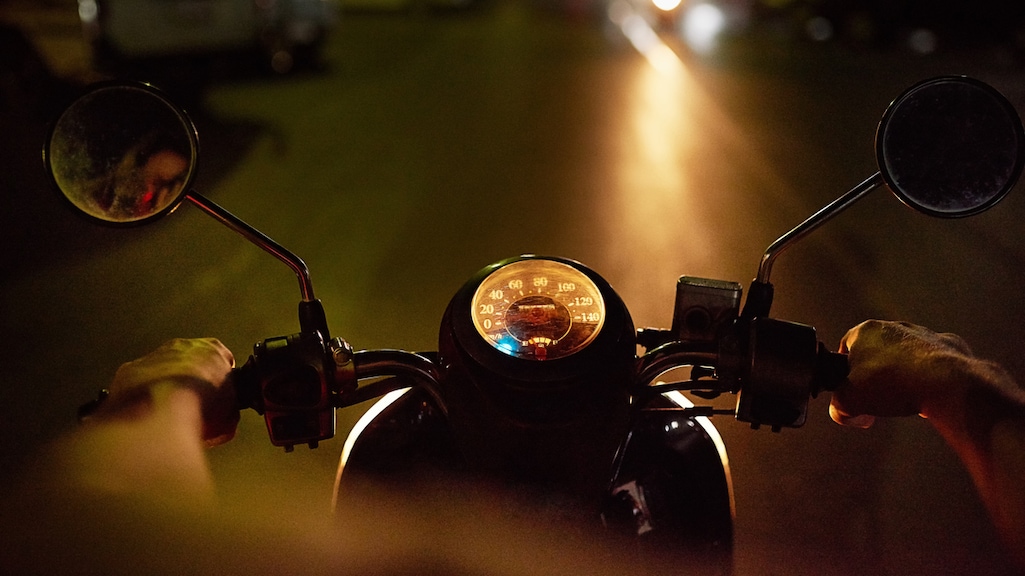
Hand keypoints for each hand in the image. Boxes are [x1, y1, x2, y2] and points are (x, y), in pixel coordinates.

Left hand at [98, 338, 239, 445]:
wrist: (162, 408)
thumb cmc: (203, 406)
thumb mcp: (229, 416)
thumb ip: (227, 411)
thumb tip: (222, 421)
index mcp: (213, 349)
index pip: (223, 361)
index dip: (220, 382)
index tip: (217, 400)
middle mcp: (182, 345)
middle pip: (190, 362)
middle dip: (190, 381)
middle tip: (191, 408)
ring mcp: (153, 356)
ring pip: (161, 370)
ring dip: (164, 387)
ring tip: (165, 415)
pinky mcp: (128, 371)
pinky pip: (137, 383)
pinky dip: (141, 396)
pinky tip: (144, 414)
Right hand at [829, 320, 972, 427]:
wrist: (946, 383)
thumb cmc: (892, 384)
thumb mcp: (849, 402)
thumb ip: (838, 407)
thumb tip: (842, 413)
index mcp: (865, 331)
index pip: (846, 346)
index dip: (845, 370)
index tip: (850, 388)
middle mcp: (894, 326)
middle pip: (876, 350)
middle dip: (875, 372)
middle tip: (876, 397)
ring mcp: (924, 334)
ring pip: (906, 355)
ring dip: (903, 373)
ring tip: (905, 398)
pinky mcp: (949, 345)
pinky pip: (934, 361)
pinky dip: (930, 375)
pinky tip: (929, 392)